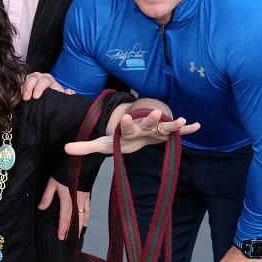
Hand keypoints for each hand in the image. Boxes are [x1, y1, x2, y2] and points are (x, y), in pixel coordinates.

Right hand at [21, 72, 72, 100]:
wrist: (48, 101)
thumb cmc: (53, 99)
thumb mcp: (61, 99)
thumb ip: (67, 96)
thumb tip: (69, 92)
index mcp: (49, 80)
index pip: (44, 80)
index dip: (39, 87)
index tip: (36, 97)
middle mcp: (39, 78)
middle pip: (33, 77)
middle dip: (29, 87)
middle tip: (27, 97)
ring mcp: (31, 80)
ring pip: (25, 79)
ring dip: (22, 87)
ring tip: (21, 96)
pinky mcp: (24, 84)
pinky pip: (19, 83)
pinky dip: (18, 87)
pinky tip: (17, 93)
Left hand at [37, 177, 90, 237]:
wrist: (81, 163)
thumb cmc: (66, 171)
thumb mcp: (52, 183)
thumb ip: (47, 196)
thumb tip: (41, 208)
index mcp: (68, 199)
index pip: (65, 217)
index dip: (63, 228)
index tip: (61, 237)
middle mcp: (77, 201)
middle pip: (76, 220)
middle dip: (73, 231)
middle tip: (70, 241)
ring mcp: (84, 199)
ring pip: (83, 216)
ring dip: (80, 226)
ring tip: (77, 235)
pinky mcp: (88, 195)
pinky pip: (88, 210)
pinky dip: (87, 217)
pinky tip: (85, 222)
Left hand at [64, 109, 199, 155]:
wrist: (135, 128)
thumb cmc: (119, 138)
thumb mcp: (101, 144)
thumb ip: (84, 147)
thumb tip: (64, 149)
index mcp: (128, 130)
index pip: (126, 126)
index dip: (125, 123)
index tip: (124, 117)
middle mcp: (143, 127)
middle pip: (147, 123)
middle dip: (151, 118)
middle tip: (156, 112)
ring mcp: (156, 129)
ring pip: (164, 126)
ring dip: (172, 123)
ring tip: (182, 119)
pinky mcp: (166, 133)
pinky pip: (178, 132)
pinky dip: (187, 129)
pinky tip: (197, 126)